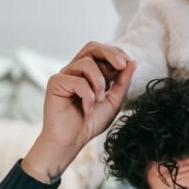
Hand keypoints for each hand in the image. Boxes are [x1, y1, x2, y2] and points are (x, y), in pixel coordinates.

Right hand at [22, 42, 135, 182]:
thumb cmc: (91, 121)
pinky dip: (88, 96)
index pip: (102, 51)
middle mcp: (75, 69)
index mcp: (89, 71)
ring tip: (99, 100)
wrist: (72, 140)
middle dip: (110, 54)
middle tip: (121, 66)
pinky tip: (87, 109)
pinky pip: (77, 80)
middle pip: (92, 47)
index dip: (116, 53)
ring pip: (86, 63)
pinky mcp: (55, 83)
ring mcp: (64, 75)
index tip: (127, 64)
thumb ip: (122, 81)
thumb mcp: (114, 100)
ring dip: (99, 82)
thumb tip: (133, 62)